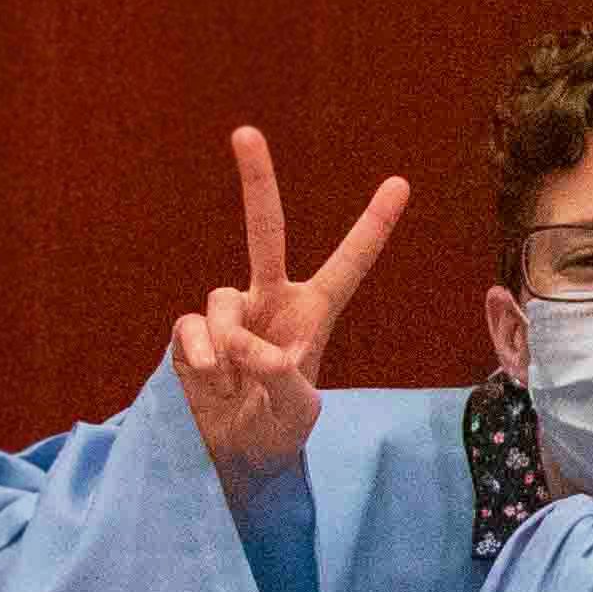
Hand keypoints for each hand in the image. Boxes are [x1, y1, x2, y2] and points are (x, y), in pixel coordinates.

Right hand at [170, 125, 409, 471]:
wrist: (232, 459)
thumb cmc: (277, 432)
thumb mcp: (298, 413)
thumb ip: (282, 379)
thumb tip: (249, 349)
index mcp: (312, 314)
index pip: (348, 265)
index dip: (372, 226)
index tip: (400, 183)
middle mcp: (270, 302)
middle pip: (265, 232)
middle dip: (256, 182)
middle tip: (244, 132)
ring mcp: (230, 315)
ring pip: (222, 299)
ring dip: (232, 341)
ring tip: (237, 381)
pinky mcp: (192, 335)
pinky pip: (192, 325)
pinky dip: (202, 350)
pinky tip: (209, 378)